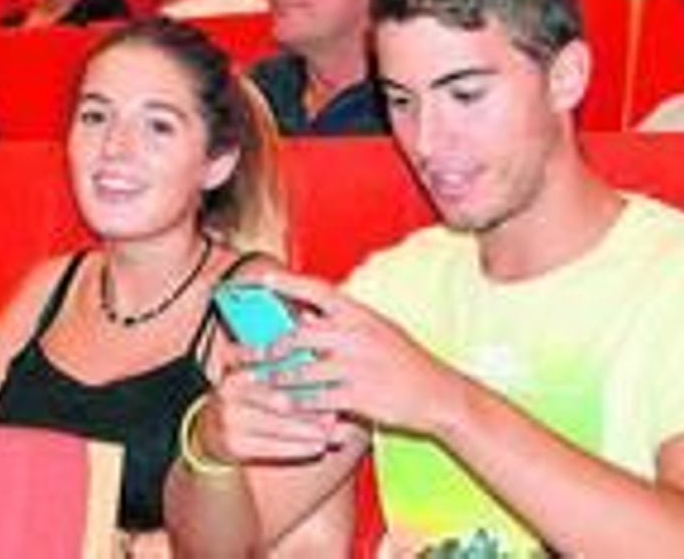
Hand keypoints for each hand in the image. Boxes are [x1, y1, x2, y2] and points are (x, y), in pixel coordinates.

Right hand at [199, 347, 346, 466]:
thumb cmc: (241, 398)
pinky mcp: (234, 445)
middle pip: (280, 400)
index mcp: (235, 368)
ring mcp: (229, 419)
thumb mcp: (250, 373)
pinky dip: (300, 448)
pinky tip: (318, 446)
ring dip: (310, 430)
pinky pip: (274, 448)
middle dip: (311, 406)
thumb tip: (313, 345)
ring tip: (332, 430)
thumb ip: (276, 360)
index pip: (271, 368)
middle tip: (335, 410)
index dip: (301, 373)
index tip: (326, 377)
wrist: (209, 430)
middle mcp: (228, 392)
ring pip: (280, 426)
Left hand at [259, 270, 470, 439]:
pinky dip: (295, 402)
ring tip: (251, 380)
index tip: (263, 279)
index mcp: (360, 314)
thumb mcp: (376, 330)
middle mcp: (355, 336)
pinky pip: (316, 399)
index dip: (288, 284)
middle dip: (266, 345)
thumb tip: (305, 312)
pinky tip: (278, 405)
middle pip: (297, 335)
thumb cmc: (405, 360)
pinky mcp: (358, 397)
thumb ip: (341, 322)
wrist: (439, 394)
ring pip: (300, 369)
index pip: (318, 291)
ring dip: (272, 377)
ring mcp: (356, 367)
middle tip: (244, 351)